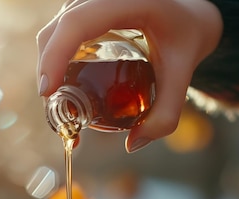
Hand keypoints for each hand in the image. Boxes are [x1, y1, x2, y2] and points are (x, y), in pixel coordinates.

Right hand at [36, 0, 222, 151]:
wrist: (190, 13)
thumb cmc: (188, 36)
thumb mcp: (184, 73)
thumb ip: (166, 113)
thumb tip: (133, 144)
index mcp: (127, 1)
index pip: (78, 23)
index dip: (56, 55)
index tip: (48, 90)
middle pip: (58, 28)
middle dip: (48, 70)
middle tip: (58, 111)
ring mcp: (89, 1)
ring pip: (54, 31)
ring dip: (50, 67)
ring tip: (64, 104)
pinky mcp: (84, 10)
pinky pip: (60, 33)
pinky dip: (56, 60)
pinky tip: (67, 87)